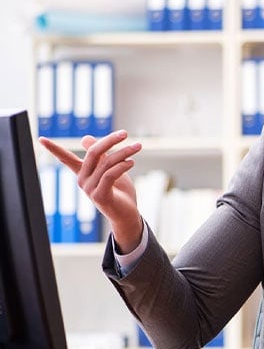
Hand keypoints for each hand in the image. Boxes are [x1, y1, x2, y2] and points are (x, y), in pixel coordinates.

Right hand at [39, 130, 143, 252]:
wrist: (127, 215)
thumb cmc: (119, 191)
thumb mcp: (110, 169)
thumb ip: (100, 155)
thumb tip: (85, 137)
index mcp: (83, 173)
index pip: (65, 158)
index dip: (53, 149)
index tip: (40, 139)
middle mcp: (82, 180)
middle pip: (93, 152)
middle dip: (109, 140)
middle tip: (124, 133)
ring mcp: (89, 189)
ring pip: (106, 163)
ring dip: (124, 152)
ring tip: (137, 147)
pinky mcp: (99, 196)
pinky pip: (110, 174)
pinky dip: (122, 165)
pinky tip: (132, 162)